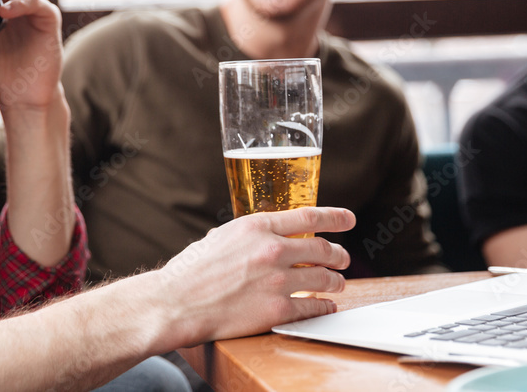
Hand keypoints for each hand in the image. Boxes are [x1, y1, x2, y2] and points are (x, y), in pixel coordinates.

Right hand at [150, 207, 355, 349]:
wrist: (177, 302)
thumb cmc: (192, 270)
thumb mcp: (221, 237)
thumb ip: (249, 234)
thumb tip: (265, 234)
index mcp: (256, 226)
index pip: (308, 217)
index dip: (335, 217)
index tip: (349, 219)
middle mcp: (272, 250)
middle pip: (322, 249)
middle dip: (339, 254)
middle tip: (344, 258)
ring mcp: (277, 280)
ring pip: (324, 278)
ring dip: (336, 281)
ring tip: (338, 283)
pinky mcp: (277, 309)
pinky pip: (313, 307)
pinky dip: (325, 306)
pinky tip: (326, 306)